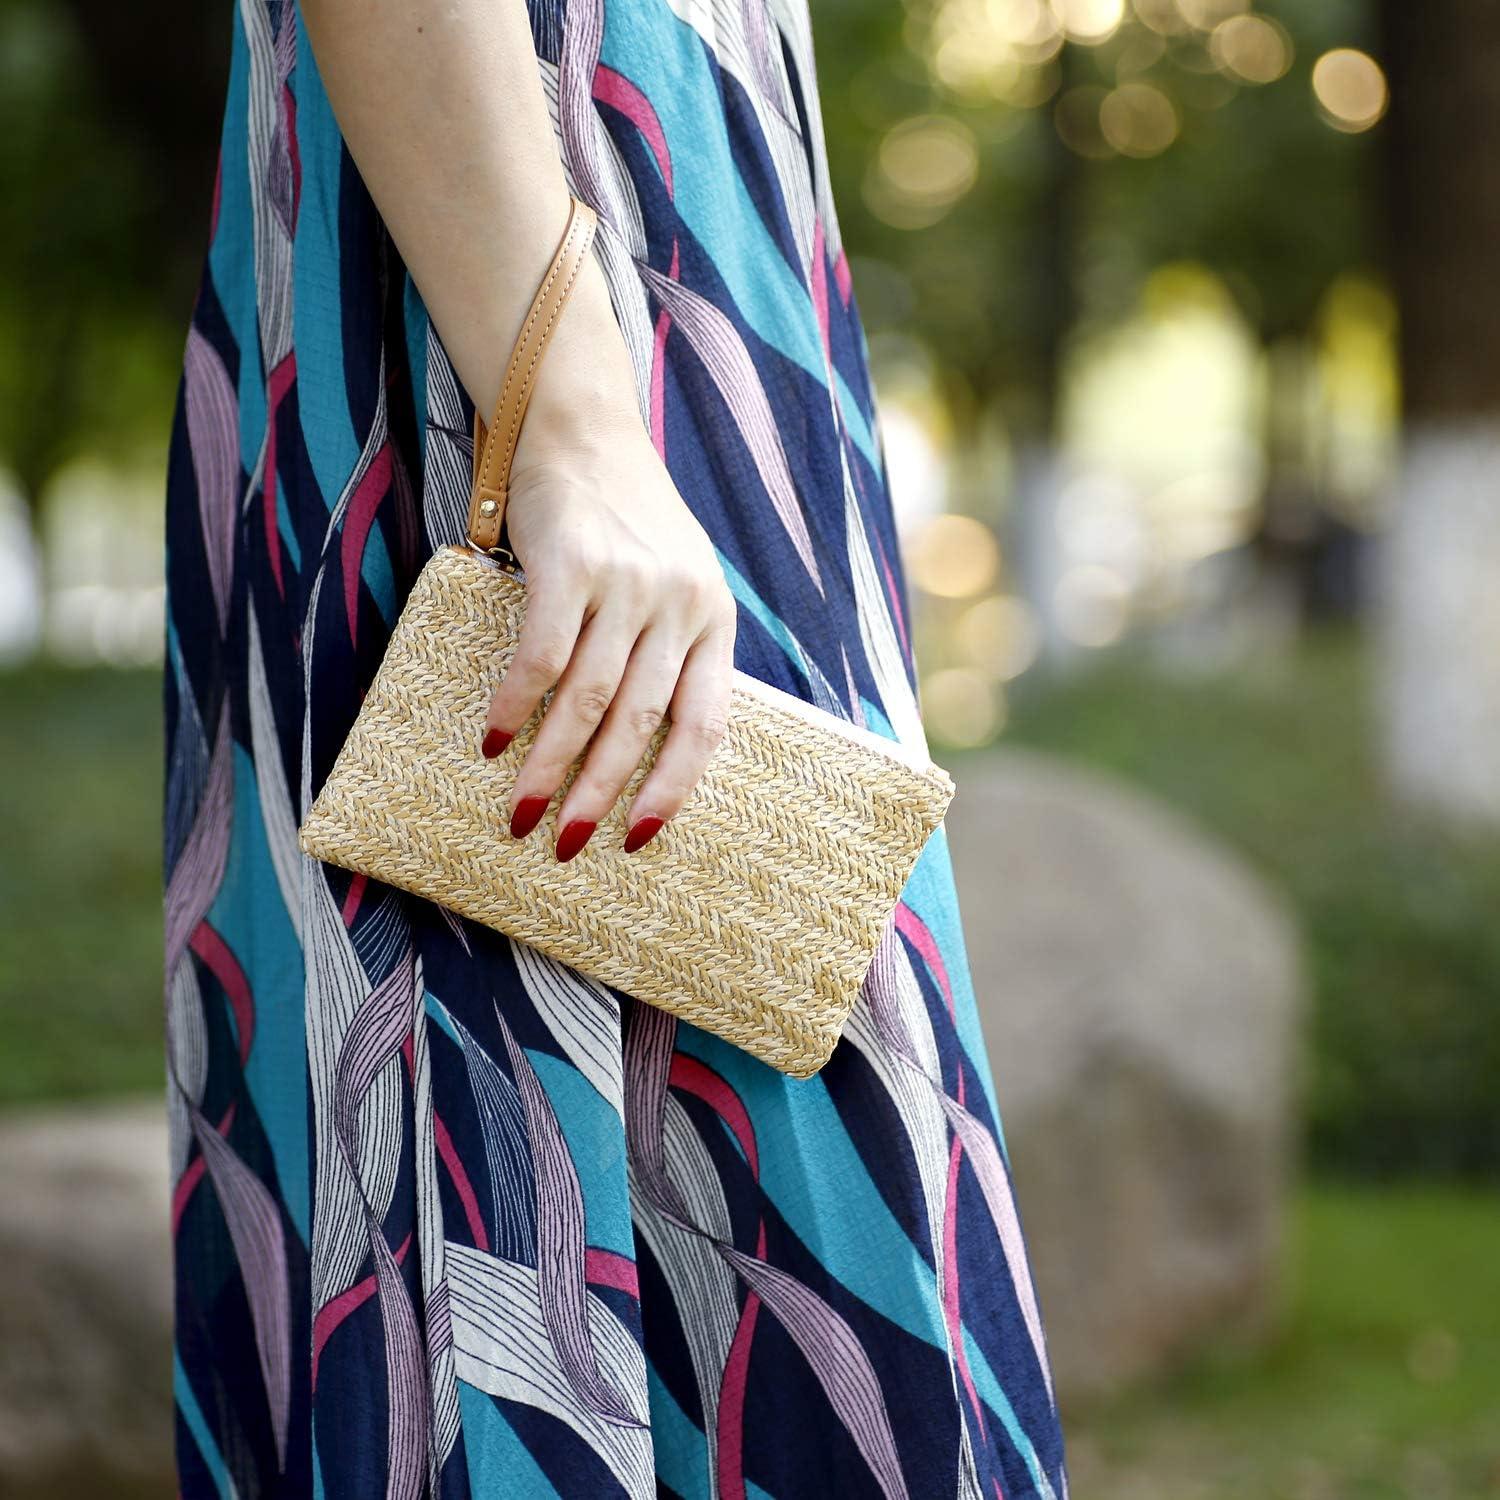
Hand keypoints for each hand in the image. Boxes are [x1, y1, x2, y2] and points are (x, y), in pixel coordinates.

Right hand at [478, 295, 737, 860]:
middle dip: (600, 794)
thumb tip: (631, 750)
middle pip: (641, 722)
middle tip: (564, 845)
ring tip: (520, 812)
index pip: (706, 725)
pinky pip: (542, 655)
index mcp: (713, 620)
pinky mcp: (573, 562)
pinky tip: (493, 740)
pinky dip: (515, 705)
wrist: (583, 428)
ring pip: (590, 699)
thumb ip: (669, 650)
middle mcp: (680, 604)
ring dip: (550, 764)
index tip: (638, 839)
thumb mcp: (676, 583)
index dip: (673, 788)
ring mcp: (629, 582)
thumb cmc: (625, 522)